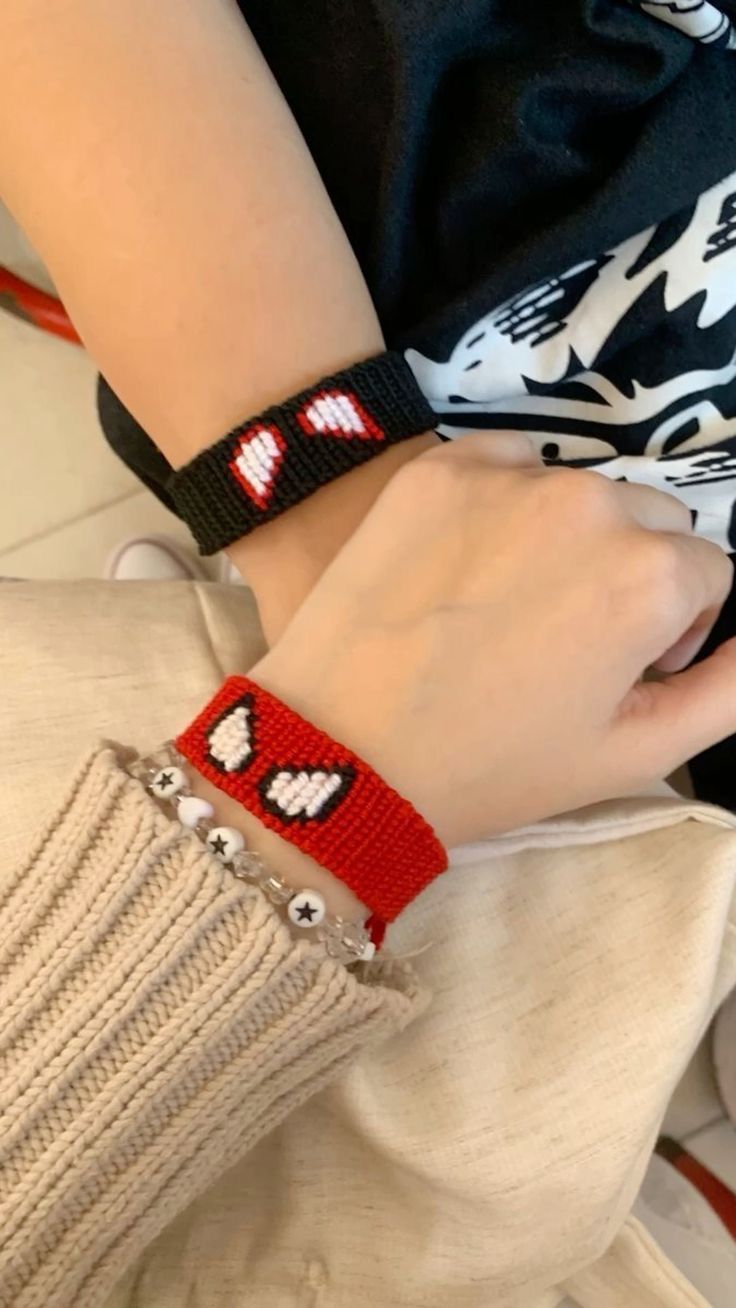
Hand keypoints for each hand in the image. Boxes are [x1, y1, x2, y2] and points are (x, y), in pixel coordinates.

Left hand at [250, 432, 735, 847]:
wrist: (338, 751)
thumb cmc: (492, 765)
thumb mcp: (636, 753)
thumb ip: (729, 691)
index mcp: (651, 574)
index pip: (709, 573)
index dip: (674, 629)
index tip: (617, 671)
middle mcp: (590, 503)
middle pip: (651, 520)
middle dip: (631, 572)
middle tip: (562, 640)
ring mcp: (508, 475)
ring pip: (579, 491)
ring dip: (567, 537)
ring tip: (505, 605)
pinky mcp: (438, 466)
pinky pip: (507, 465)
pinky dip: (503, 505)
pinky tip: (462, 567)